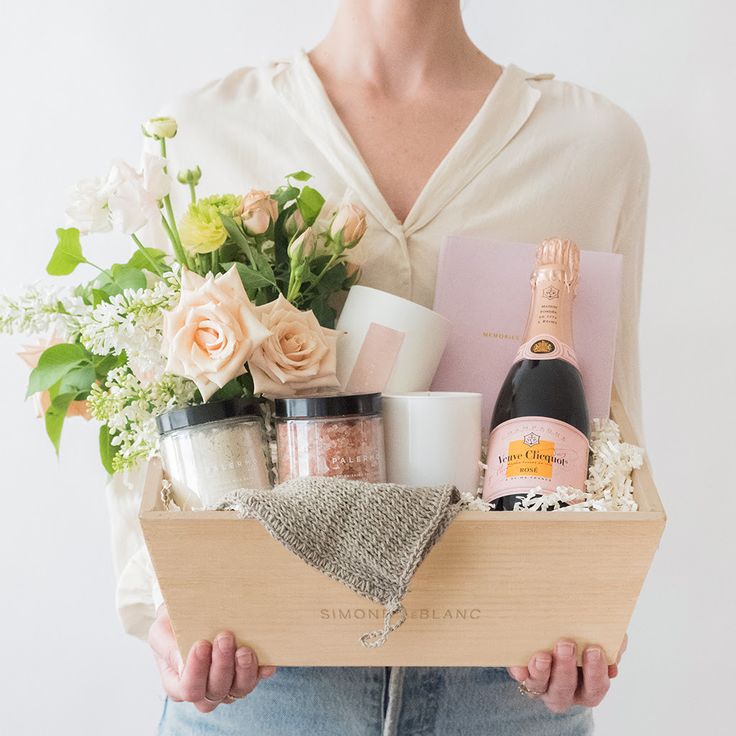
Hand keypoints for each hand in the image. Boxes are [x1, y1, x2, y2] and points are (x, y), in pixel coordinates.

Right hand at [148, 604, 276, 712]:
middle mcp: (204, 691)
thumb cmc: (174, 624)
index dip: (196, 670)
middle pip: (215, 691)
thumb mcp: (162, 631)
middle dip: (221, 665)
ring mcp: (227, 685)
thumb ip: (168, 648)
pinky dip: (262, 672)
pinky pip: (257, 679)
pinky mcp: (246, 675)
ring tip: (244, 650)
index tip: (201, 644)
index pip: (188, 689)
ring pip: (238, 690)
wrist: (191, 614)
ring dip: (244, 671)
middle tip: (225, 638)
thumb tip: (183, 663)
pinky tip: (266, 663)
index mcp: (178, 684)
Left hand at [508, 635, 626, 712]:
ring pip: (542, 686)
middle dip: (567, 668)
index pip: (596, 687)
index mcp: (588, 684)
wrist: (548, 636)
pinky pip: (520, 678)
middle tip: (567, 644)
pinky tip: (519, 666)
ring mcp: (542, 686)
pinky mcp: (522, 676)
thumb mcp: (596, 637)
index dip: (596, 672)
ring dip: (543, 671)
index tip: (595, 650)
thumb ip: (610, 639)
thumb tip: (618, 638)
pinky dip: (520, 672)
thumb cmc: (580, 637)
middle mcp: (565, 691)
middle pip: (567, 688)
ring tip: (543, 655)